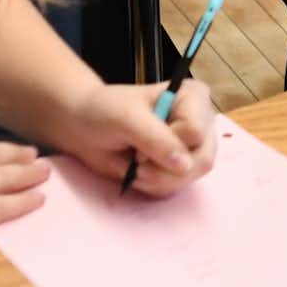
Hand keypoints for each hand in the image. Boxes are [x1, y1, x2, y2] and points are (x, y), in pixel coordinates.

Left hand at [55, 80, 218, 198]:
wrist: (85, 128)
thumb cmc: (104, 111)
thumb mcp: (126, 118)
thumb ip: (156, 139)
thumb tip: (185, 166)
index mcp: (194, 98)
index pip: (195, 132)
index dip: (166, 142)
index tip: (139, 137)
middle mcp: (201, 122)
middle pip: (201, 159)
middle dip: (163, 168)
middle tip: (136, 159)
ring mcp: (193, 147)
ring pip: (190, 177)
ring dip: (156, 178)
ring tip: (134, 164)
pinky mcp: (182, 168)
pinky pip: (177, 188)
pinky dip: (153, 185)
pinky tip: (138, 171)